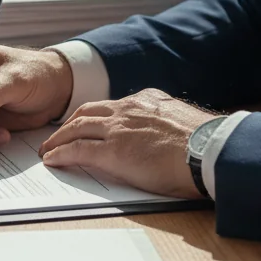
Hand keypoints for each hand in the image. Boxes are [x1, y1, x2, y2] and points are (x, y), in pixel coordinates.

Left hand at [39, 89, 215, 199]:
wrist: (213, 151)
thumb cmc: (209, 145)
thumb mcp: (184, 123)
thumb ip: (167, 124)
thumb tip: (166, 138)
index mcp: (148, 100)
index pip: (112, 105)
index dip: (95, 115)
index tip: (86, 123)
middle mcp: (130, 108)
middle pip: (87, 111)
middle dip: (69, 124)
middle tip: (57, 135)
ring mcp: (119, 128)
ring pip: (76, 127)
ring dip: (58, 139)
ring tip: (48, 149)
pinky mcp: (113, 152)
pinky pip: (77, 150)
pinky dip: (61, 154)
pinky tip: (52, 160)